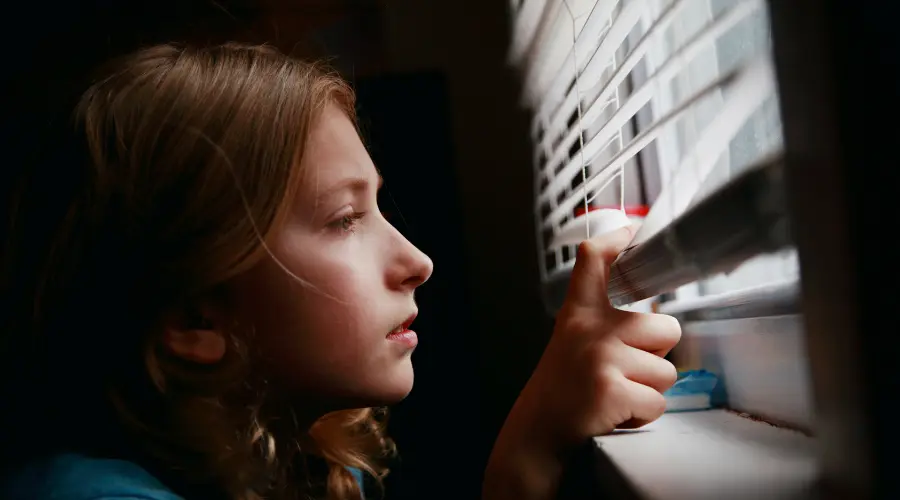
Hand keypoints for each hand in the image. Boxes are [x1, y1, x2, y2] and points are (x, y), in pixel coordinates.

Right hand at [484, 226, 680, 499]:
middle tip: (622, 369)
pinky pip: (658, 402)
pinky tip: (615, 412)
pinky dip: (643, 414)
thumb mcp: (574, 338)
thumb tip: (654, 309)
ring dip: (648, 389)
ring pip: (667, 371)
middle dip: (656, 355)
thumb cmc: (564, 385)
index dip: (616, 241)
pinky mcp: (612, 390)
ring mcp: (601, 358)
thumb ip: (605, 319)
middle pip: (666, 327)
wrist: (538, 431)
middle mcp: (590, 329)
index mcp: (579, 313)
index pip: (595, 262)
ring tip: (616, 392)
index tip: (630, 229)